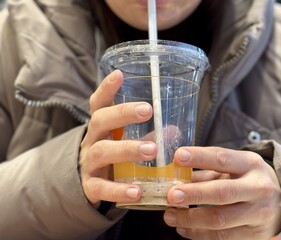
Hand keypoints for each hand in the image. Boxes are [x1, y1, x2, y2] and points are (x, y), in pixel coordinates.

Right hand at [79, 70, 155, 207]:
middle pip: (99, 121)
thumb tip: (173, 130)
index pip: (99, 103)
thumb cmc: (114, 158)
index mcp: (102, 127)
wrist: (90, 186)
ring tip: (151, 151)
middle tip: (146, 110)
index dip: (107, 88)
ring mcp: (89, 163)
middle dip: (122, 114)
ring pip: (101, 151)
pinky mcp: (90, 187)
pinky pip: (101, 187)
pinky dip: (119, 190)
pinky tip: (138, 192)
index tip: (120, 74)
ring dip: (126, 149)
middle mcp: (92, 141)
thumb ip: (149, 136)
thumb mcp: (127, 143)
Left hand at [164, 147, 280, 239]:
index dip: (199, 157)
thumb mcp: (233, 167)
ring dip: (190, 219)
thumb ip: (206, 171)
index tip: (178, 157)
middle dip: (194, 194)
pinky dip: (199, 234)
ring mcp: (258, 214)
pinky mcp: (256, 236)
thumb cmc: (248, 180)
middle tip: (171, 195)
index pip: (222, 159)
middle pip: (222, 192)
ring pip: (220, 220)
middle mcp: (258, 188)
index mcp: (250, 165)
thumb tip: (176, 176)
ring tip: (170, 215)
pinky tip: (184, 228)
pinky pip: (223, 238)